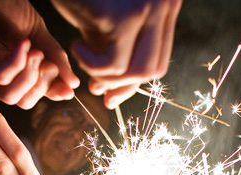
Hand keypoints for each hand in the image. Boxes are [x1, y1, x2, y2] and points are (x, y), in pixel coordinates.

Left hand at [0, 0, 78, 106]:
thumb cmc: (1, 4)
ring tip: (36, 53)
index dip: (53, 93)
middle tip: (50, 64)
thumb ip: (54, 56)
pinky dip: (17, 63)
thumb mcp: (36, 31)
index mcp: (13, 69)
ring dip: (29, 77)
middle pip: (23, 101)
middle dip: (42, 86)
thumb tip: (73, 83)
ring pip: (11, 97)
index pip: (34, 93)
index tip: (69, 87)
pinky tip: (23, 44)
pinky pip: (0, 77)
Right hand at [51, 0, 181, 108]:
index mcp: (165, 7)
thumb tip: (111, 98)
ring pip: (137, 72)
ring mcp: (148, 8)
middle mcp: (164, 5)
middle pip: (154, 70)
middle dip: (122, 86)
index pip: (160, 60)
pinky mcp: (124, 15)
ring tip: (82, 56)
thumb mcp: (103, 28)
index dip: (133, 82)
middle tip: (95, 87)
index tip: (109, 92)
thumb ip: (115, 58)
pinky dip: (91, 66)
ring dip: (105, 77)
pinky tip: (75, 47)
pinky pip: (114, 65)